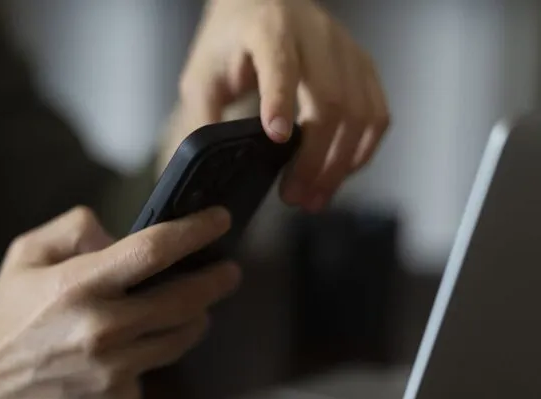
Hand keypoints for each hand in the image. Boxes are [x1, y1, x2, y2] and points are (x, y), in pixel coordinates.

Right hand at [0, 206, 240, 398]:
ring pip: (180, 338)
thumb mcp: (25, 254)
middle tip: (227, 271)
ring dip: (193, 318)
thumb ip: (75, 229)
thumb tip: (120, 234)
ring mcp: (111, 374)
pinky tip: (128, 353)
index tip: (220, 220)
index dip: (197, 230)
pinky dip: (148, 357)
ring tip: (187, 308)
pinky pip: (151, 373)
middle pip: (186, 299)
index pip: (154, 250)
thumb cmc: (4, 318)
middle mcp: (100, 330)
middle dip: (217, 279)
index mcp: (77, 285)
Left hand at [174, 0, 389, 210]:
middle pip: (330, 100)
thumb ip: (203, 117)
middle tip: (294, 196)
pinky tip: (339, 174)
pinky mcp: (363, 66)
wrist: (262, 2)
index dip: (280, 101)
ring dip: (340, 164)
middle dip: (315, 158)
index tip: (275, 138)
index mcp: (269, 30)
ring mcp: (346, 50)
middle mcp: (315, 36)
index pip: (280, 64)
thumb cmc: (230, 41)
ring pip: (360, 113)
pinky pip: (377, 114)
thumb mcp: (202, 74)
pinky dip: (361, 151)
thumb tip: (209, 169)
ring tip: (315, 197)